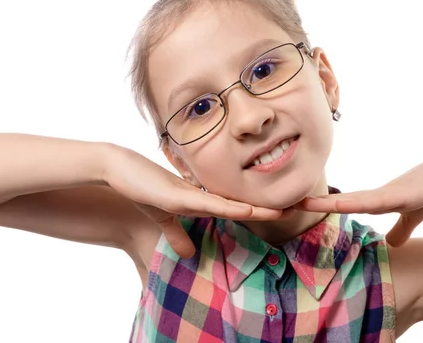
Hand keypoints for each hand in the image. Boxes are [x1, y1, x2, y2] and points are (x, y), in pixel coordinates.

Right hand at [103, 146, 289, 257]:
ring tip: (291, 211)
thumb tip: (188, 253)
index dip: (264, 211)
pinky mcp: (181, 197)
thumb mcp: (163, 219)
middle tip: (305, 205)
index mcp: (204, 199)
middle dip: (274, 207)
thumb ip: (177, 234)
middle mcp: (205, 194)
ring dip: (262, 210)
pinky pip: (212, 205)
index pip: (240, 207)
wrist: (118, 169)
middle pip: (246, 203)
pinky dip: (233, 210)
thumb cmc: (141, 188)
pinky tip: (253, 213)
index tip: (289, 212)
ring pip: (235, 204)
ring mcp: (195, 194)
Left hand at [300, 149, 422, 245]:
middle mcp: (373, 196)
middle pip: (336, 201)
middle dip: (310, 204)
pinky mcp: (397, 195)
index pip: (340, 205)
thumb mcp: (413, 215)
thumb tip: (392, 245)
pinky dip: (351, 203)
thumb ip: (401, 228)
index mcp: (374, 201)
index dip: (318, 207)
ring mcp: (383, 194)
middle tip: (282, 205)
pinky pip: (369, 201)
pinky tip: (333, 204)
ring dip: (322, 202)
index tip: (295, 208)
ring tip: (297, 203)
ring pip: (346, 200)